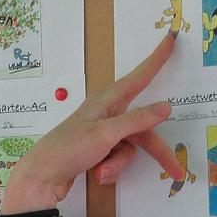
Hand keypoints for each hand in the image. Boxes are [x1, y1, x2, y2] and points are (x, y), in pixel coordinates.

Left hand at [0, 31, 183, 214]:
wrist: (40, 179)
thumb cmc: (68, 149)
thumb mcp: (105, 134)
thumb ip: (136, 121)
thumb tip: (165, 106)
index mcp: (107, 102)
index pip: (139, 77)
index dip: (156, 59)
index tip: (170, 38)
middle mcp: (107, 115)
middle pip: (142, 129)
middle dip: (155, 152)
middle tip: (176, 170)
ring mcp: (102, 134)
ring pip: (130, 148)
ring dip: (118, 164)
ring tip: (100, 171)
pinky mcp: (97, 151)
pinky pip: (116, 159)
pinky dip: (109, 169)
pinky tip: (94, 173)